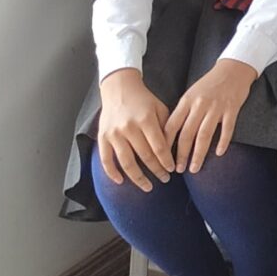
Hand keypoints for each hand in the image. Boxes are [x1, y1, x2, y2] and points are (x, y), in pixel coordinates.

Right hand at [96, 70, 173, 190]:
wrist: (119, 88)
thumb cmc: (144, 100)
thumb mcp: (160, 108)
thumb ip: (167, 128)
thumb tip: (174, 150)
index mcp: (146, 120)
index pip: (159, 147)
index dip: (166, 161)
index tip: (172, 170)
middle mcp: (129, 128)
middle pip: (144, 157)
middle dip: (156, 171)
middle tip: (165, 179)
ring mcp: (114, 134)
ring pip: (126, 162)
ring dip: (137, 178)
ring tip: (147, 187)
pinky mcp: (102, 137)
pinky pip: (106, 160)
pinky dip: (112, 173)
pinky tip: (121, 182)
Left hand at [169, 56, 260, 172]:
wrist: (233, 69)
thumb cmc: (209, 84)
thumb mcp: (191, 94)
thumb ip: (182, 112)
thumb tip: (169, 135)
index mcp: (187, 101)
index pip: (172, 125)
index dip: (166, 143)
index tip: (162, 158)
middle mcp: (200, 104)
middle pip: (187, 133)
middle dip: (181, 154)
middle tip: (178, 170)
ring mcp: (217, 107)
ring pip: (205, 135)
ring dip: (198, 154)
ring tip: (194, 167)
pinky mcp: (232, 108)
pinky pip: (227, 129)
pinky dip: (223, 142)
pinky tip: (219, 153)